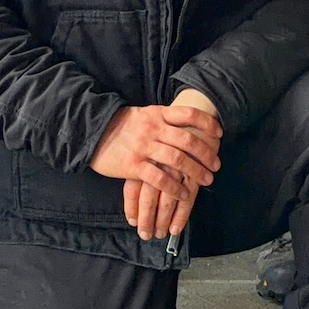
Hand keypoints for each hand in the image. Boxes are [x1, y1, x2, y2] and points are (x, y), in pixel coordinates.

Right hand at [92, 95, 221, 240]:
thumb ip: (163, 120)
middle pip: (187, 140)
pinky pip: (159, 178)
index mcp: (157, 114)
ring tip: (207, 180)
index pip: (188, 114)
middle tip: (216, 165)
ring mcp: (143, 147)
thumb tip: (186, 125)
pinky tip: (184, 194)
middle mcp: (153, 129)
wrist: (90, 133)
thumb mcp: (143, 115)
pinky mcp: (133, 165)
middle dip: (206, 153)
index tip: (219, 133)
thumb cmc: (120, 125)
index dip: (206, 123)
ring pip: (177, 160)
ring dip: (196, 172)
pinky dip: (175, 188)